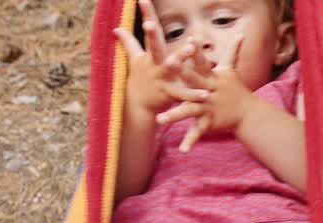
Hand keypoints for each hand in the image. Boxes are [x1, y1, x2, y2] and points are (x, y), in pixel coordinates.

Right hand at [113, 0, 211, 114]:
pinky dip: (194, 95)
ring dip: (180, 56)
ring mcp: (161, 78)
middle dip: (151, 34)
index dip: (146, 14)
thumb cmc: (139, 79)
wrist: (138, 107)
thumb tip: (116, 28)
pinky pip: (183, 94)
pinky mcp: (169, 94)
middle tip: (149, 24)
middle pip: (154, 46)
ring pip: (171, 65)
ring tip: (190, 46)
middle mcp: (154, 64)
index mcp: (149, 54)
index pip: (148, 31)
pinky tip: (206, 93)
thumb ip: (128, 43)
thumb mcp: (134, 60)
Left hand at [154, 36, 253, 151]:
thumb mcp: (232, 69)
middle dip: (182, 74)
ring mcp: (208, 108)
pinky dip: (190, 141)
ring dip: (174, 116)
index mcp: (211, 78)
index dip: (196, 52)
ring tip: (160, 120)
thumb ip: (233, 51)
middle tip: (167, 66)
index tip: (189, 40)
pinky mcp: (209, 122)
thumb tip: (241, 33)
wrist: (248, 113)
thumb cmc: (236, 89)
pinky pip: (197, 132)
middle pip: (193, 82)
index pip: (202, 62)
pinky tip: (182, 150)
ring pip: (189, 110)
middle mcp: (209, 92)